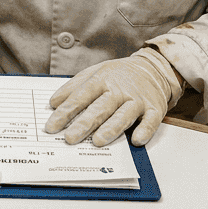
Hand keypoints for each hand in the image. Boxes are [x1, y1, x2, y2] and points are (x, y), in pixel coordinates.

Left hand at [44, 47, 183, 146]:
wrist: (153, 67)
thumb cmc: (119, 74)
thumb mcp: (95, 72)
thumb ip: (74, 87)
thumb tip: (53, 102)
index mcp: (102, 80)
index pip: (81, 96)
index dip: (65, 112)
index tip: (52, 126)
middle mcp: (119, 90)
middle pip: (100, 107)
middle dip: (84, 123)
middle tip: (70, 138)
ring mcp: (138, 99)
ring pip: (124, 115)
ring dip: (111, 128)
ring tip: (98, 141)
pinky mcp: (155, 109)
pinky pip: (151, 121)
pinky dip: (145, 130)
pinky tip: (136, 140)